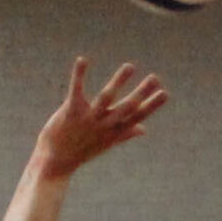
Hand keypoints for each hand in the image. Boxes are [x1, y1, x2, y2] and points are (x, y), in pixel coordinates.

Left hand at [34, 57, 167, 176]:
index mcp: (115, 132)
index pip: (138, 116)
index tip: (165, 93)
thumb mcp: (106, 143)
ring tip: (130, 66)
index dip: (152, 105)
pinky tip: (83, 59)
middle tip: (155, 77)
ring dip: (119, 81)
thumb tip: (143, 129)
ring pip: (107, 97)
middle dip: (142, 92)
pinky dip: (80, 74)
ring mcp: (89, 118)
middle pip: (128, 107)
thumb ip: (125, 133)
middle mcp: (105, 125)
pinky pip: (77, 90)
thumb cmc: (82, 150)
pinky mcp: (71, 111)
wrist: (57, 161)